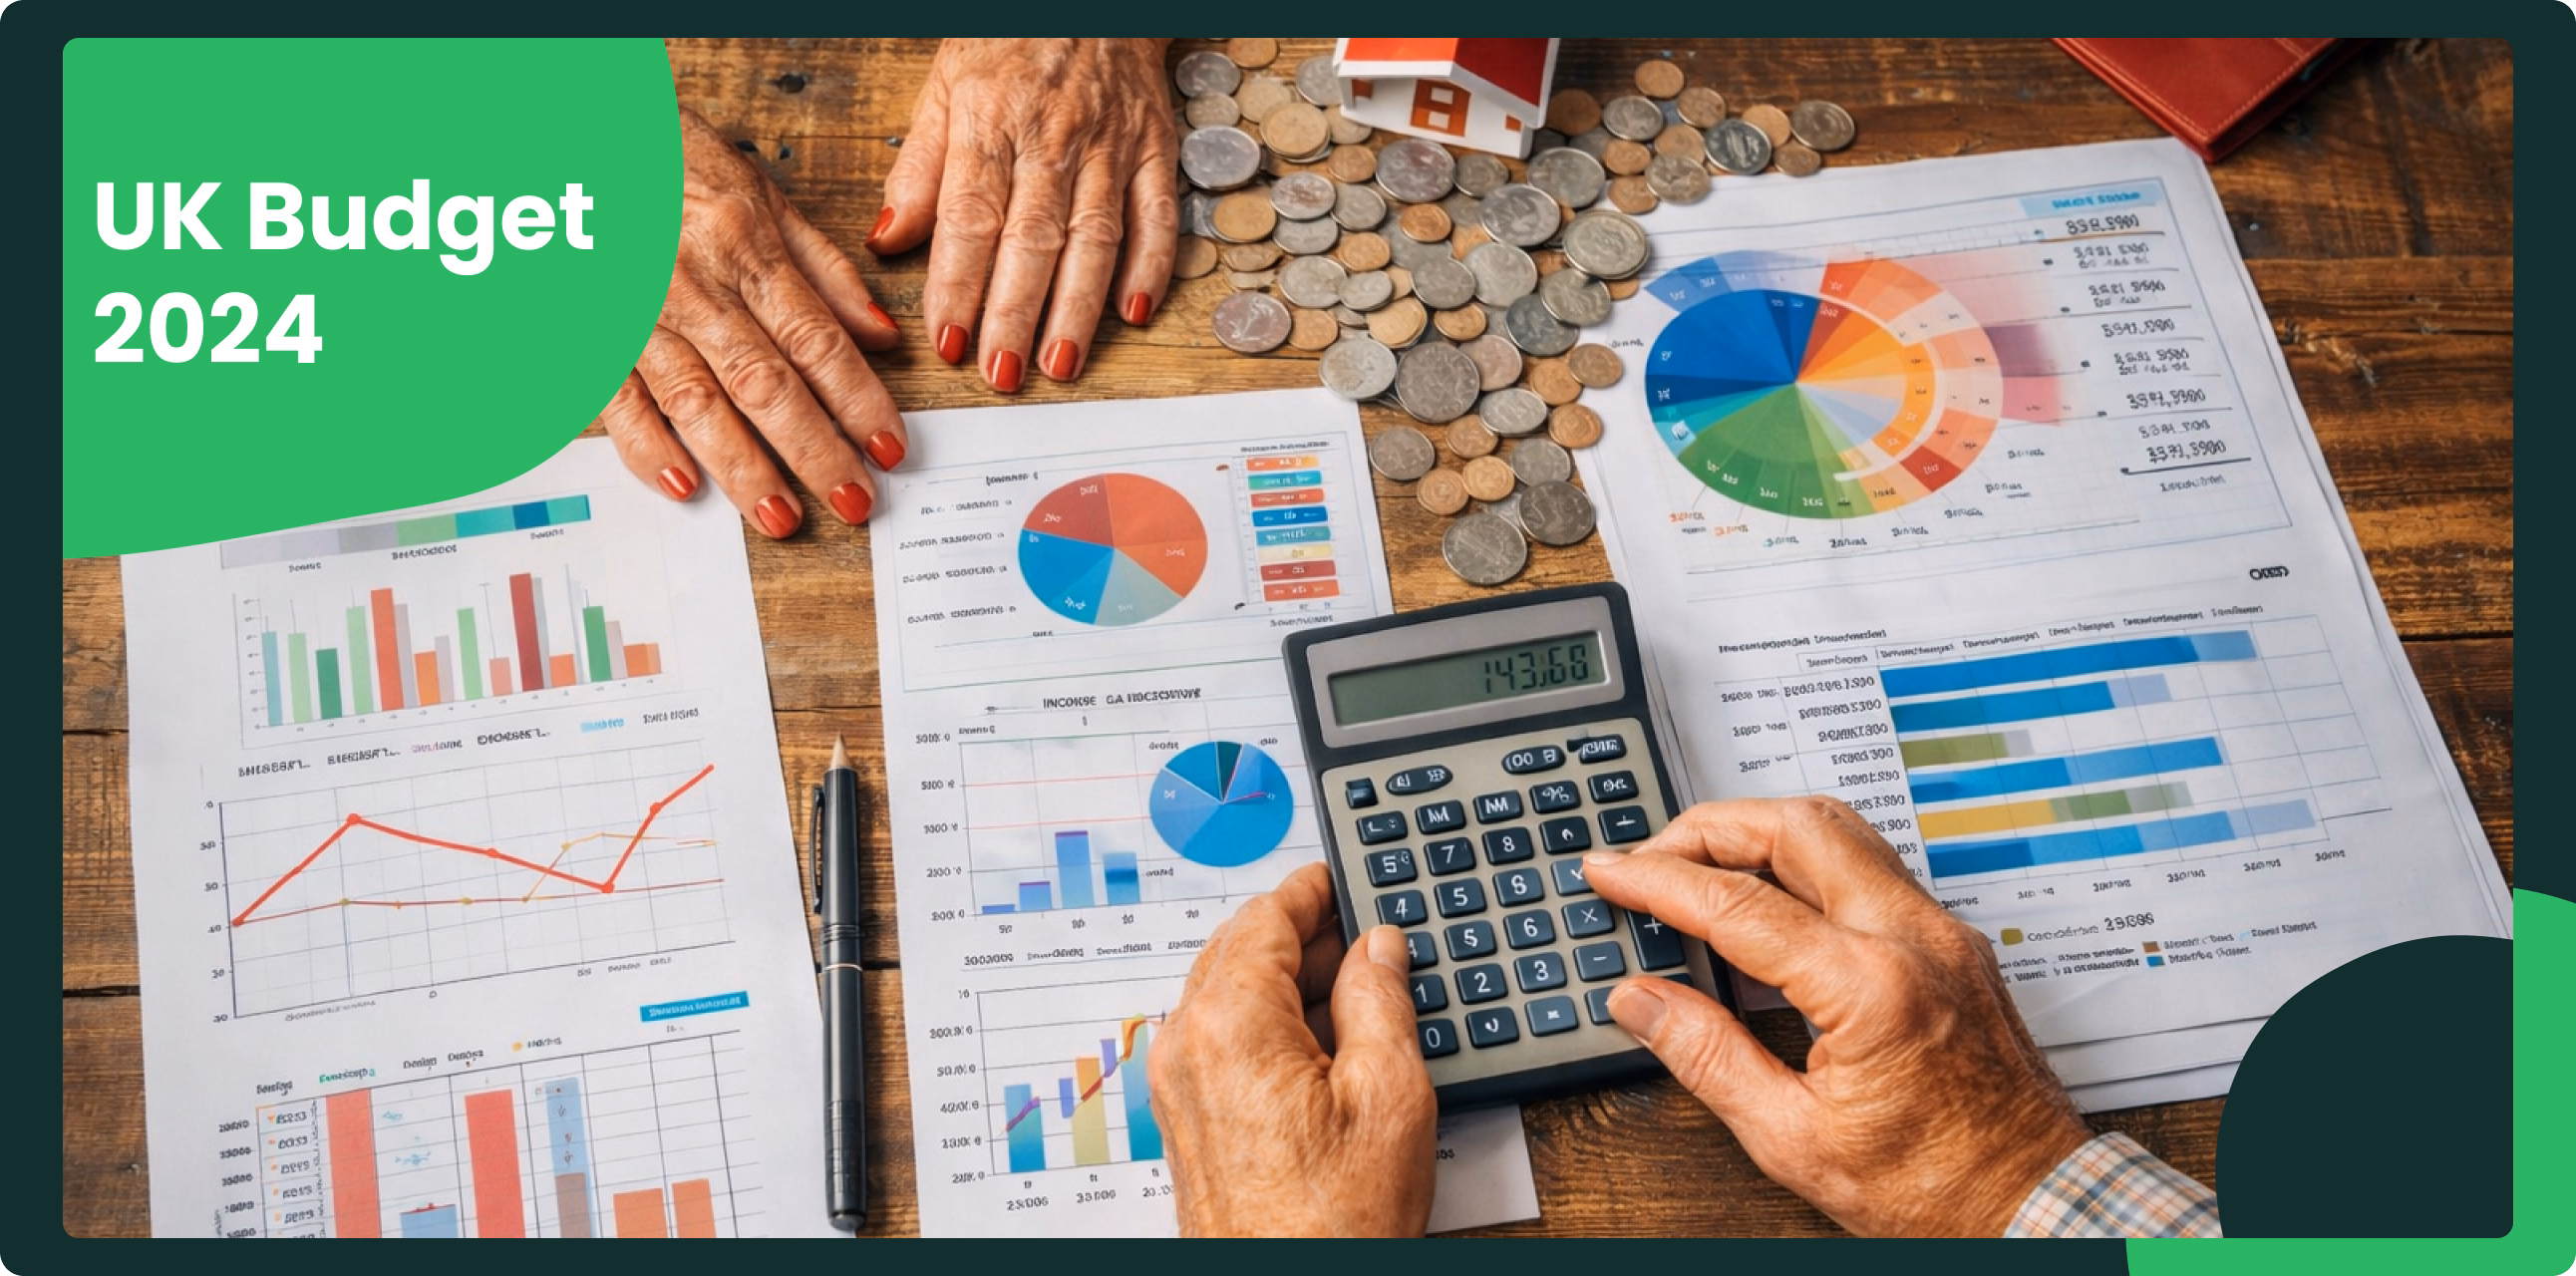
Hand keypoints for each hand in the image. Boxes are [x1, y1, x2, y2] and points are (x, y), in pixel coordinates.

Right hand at [599, 106, 908, 537]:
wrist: (568, 135)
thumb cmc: (668, 160)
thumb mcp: (757, 190)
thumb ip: (823, 268)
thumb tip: (881, 336)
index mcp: (745, 246)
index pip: (817, 341)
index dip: (859, 401)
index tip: (890, 449)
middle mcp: (695, 286)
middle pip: (765, 384)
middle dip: (814, 451)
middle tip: (855, 502)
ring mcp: (637, 314)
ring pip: (698, 404)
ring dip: (743, 468)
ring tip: (783, 518)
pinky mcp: (589, 334)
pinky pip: (619, 401)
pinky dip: (649, 449)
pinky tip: (686, 488)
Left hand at [867, 39, 1178, 391]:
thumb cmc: (1010, 40)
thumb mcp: (943, 84)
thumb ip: (918, 167)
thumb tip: (888, 238)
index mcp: (991, 120)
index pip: (970, 219)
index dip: (958, 285)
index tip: (947, 341)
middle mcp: (1053, 138)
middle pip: (1032, 240)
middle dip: (1014, 314)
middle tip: (1000, 374)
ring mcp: (1110, 146)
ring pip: (1094, 239)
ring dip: (1077, 309)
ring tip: (1059, 363)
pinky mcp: (1154, 149)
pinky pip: (1157, 216)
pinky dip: (1151, 268)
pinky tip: (1133, 315)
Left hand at [1150, 863, 1437, 1235]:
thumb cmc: (1330, 1226)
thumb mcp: (1388, 1095)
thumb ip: (1381, 1001)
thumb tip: (1378, 947)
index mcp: (1230, 1022)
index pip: (1266, 917)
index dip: (1314, 890)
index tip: (1344, 875)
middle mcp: (1188, 1045)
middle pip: (1240, 951)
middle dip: (1304, 934)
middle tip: (1365, 929)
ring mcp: (1180, 1086)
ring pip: (1231, 996)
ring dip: (1289, 981)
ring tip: (1360, 990)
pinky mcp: (1188, 1122)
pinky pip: (1225, 1042)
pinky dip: (1271, 1025)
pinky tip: (1326, 1046)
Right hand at [1584, 797, 2093, 1236]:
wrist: (2029, 1201)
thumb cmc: (1933, 1188)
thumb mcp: (1792, 1139)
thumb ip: (1707, 1057)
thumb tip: (1640, 1002)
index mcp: (1872, 988)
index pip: (1739, 904)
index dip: (1658, 880)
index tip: (1611, 871)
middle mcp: (1916, 940)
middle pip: (1797, 825)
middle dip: (1709, 826)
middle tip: (1651, 854)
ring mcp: (1943, 933)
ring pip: (1840, 830)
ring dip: (1761, 833)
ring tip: (1701, 867)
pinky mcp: (1953, 942)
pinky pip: (1869, 865)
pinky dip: (1805, 862)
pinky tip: (1768, 900)